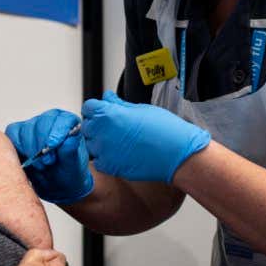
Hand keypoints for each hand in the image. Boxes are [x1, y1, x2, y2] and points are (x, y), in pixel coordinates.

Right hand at [6, 109, 93, 204]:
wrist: (55, 185)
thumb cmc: (67, 173)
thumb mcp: (73, 166)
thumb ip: (70, 151)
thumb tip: (68, 138)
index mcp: (68, 123)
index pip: (63, 119)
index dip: (57, 131)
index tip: (53, 146)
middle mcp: (50, 121)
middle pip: (42, 122)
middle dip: (42, 143)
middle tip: (48, 161)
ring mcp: (33, 126)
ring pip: (26, 129)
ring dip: (31, 149)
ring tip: (41, 166)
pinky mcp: (18, 134)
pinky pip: (12, 135)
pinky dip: (18, 149)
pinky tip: (27, 160)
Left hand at [81, 90, 210, 182]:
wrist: (178, 154)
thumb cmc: (165, 129)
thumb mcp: (140, 109)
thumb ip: (119, 104)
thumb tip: (107, 97)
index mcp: (109, 113)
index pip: (88, 107)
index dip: (96, 109)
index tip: (103, 112)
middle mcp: (102, 132)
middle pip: (87, 125)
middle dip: (97, 125)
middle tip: (114, 127)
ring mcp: (104, 151)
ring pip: (91, 144)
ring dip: (100, 142)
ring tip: (120, 141)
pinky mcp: (110, 167)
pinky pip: (98, 160)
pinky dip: (105, 157)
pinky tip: (120, 153)